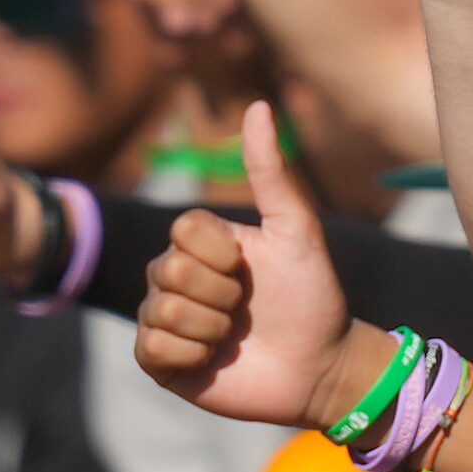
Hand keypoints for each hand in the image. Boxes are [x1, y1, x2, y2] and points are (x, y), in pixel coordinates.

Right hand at [132, 103, 360, 422]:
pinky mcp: (162, 361)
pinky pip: (151, 348)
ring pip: (160, 310)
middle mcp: (176, 275)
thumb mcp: (298, 229)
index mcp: (203, 242)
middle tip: (247, 309)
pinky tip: (214, 360)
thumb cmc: (313, 295)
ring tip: (234, 336)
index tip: (250, 268)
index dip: (220, 253)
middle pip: (168, 269)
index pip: (183, 229)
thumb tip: (258, 104)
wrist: (321, 367)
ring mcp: (164, 319)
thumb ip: (271, 170)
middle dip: (220, 295)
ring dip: (211, 328)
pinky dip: (192, 354)